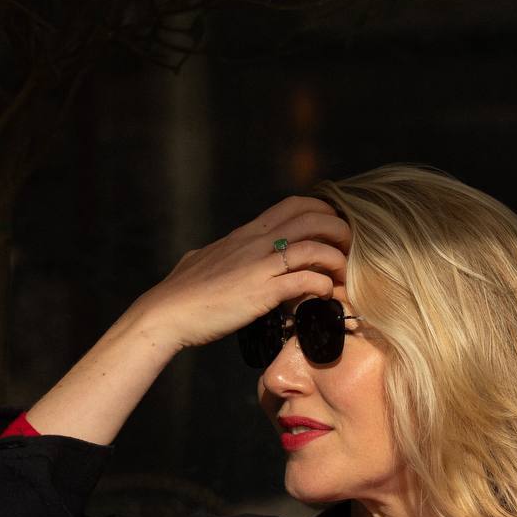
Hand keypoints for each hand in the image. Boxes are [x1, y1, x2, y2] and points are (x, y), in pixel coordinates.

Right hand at [129, 195, 350, 353]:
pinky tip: (327, 296)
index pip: (294, 205)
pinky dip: (323, 287)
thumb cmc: (183, 291)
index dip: (322, 211)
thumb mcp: (205, 260)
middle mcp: (257, 242)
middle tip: (349, 251)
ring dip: (337, 260)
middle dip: (339, 231)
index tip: (333, 230)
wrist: (168, 312)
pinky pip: (304, 282)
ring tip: (344, 275)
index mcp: (247, 233)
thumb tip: (213, 253)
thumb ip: (220, 254)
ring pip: (314, 248)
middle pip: (313, 219)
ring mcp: (259, 266)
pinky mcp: (262, 293)